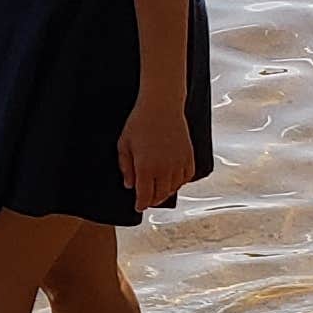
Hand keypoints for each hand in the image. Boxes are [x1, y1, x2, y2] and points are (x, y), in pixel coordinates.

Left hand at [115, 89, 192, 211]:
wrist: (162, 105)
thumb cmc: (139, 122)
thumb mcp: (124, 144)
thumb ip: (126, 167)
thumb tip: (129, 185)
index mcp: (146, 167)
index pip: (144, 195)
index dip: (140, 204)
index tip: (138, 207)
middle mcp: (164, 169)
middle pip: (160, 195)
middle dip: (152, 201)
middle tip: (147, 201)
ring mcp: (178, 163)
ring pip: (174, 188)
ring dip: (165, 193)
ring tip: (158, 192)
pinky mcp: (189, 156)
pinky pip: (186, 177)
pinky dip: (180, 182)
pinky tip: (173, 181)